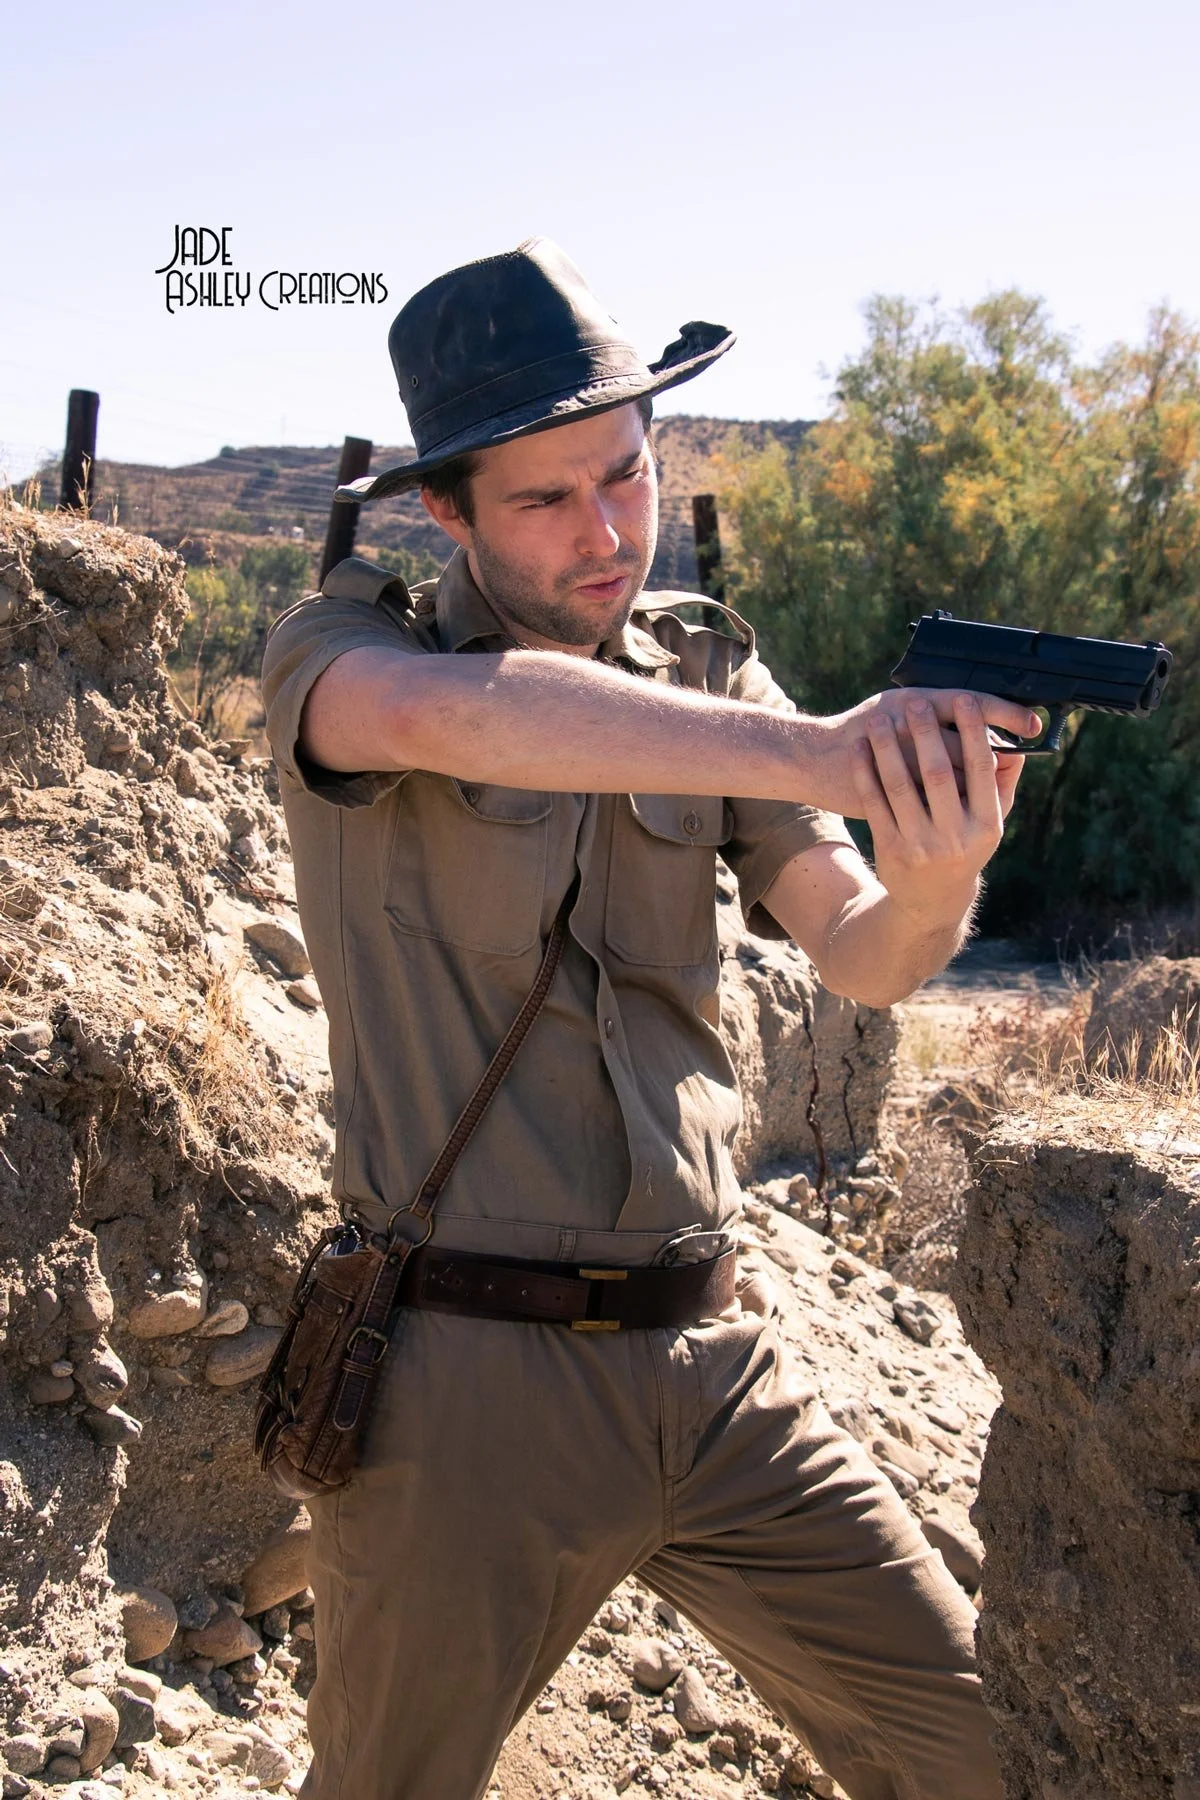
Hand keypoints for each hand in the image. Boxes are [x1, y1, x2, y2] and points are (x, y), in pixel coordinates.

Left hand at [849, 693, 1025, 927]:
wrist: (932, 901)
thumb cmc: (966, 848)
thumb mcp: (991, 825)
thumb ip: (1003, 785)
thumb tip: (1016, 744)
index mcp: (986, 825)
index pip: (982, 770)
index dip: (974, 732)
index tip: (966, 700)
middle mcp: (955, 837)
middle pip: (938, 775)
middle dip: (926, 734)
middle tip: (915, 702)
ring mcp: (920, 844)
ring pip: (900, 787)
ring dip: (888, 749)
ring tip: (879, 720)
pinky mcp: (890, 849)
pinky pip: (875, 804)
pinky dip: (866, 774)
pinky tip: (861, 750)